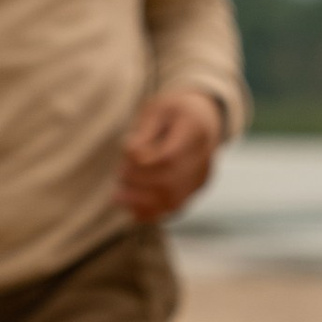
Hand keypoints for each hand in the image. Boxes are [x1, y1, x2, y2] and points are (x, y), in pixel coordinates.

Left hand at [112, 89, 221, 223]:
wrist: (203, 118)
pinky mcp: (196, 190)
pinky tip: (130, 209)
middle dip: (138, 182)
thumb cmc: (173, 111)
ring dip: (140, 202)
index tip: (126, 153)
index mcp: (195, 130)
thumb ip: (144, 130)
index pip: (169, 157)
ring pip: (173, 200)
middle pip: (170, 181)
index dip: (142, 162)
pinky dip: (151, 212)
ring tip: (117, 196)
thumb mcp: (156, 109)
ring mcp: (202, 176)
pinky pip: (174, 208)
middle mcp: (204, 157)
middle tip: (119, 174)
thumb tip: (131, 154)